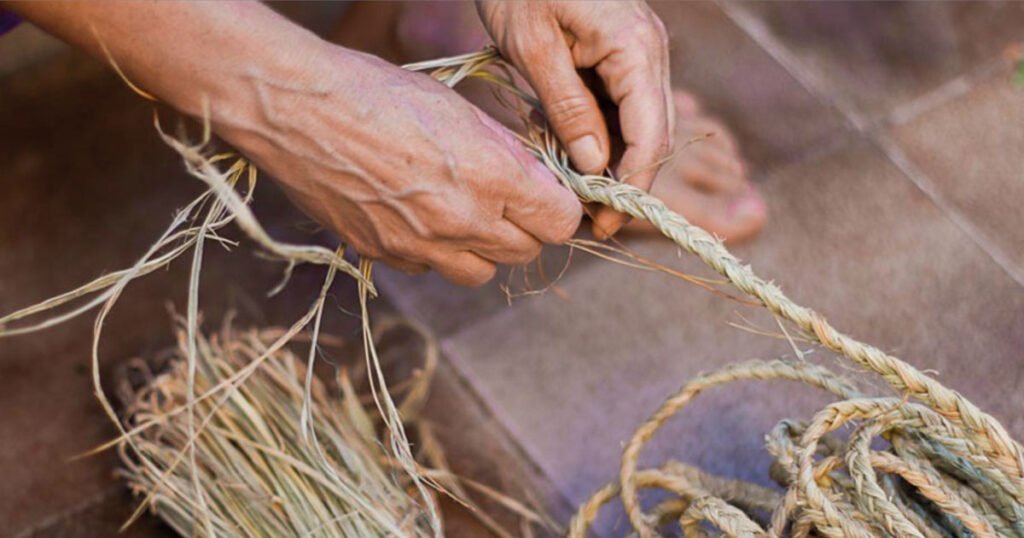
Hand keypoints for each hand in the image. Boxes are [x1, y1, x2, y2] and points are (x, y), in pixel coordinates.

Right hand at [219, 47, 581, 286]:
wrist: (297, 111)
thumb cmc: (376, 94)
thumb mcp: (458, 108)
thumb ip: (504, 151)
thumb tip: (535, 176)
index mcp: (491, 177)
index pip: (560, 222)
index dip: (559, 207)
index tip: (548, 194)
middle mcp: (462, 221)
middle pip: (525, 252)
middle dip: (525, 228)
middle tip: (507, 200)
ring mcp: (420, 247)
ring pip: (480, 272)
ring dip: (483, 249)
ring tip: (464, 214)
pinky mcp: (383, 256)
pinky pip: (429, 270)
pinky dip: (434, 253)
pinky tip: (418, 218)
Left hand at [477, 0, 673, 237]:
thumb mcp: (534, 47)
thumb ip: (568, 107)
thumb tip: (593, 165)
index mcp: (635, 47)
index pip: (651, 135)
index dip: (632, 186)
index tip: (603, 222)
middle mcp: (650, 51)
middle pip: (655, 136)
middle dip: (627, 183)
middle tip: (591, 222)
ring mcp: (640, 52)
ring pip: (642, 125)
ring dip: (615, 164)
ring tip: (578, 197)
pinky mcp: (622, 54)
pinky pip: (623, 107)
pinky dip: (604, 137)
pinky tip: (574, 158)